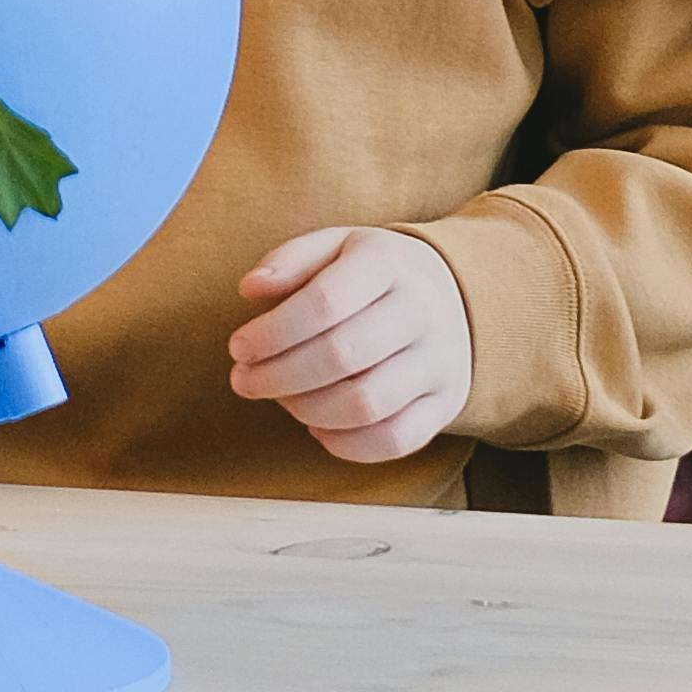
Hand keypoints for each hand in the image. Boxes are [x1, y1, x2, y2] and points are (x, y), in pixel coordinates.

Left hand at [228, 224, 475, 467]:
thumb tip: (250, 288)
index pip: (324, 302)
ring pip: (366, 404)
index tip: (238, 348)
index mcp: (388, 262)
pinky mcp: (446, 404)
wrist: (454, 295)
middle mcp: (421, 311)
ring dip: (307, 410)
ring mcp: (439, 362)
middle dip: (279, 376)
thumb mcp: (336, 246)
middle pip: (342, 356)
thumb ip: (290, 260)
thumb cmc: (375, 274)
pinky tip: (317, 427)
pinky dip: (347, 444)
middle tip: (244, 381)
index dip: (273, 332)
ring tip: (281, 399)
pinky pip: (395, 440)